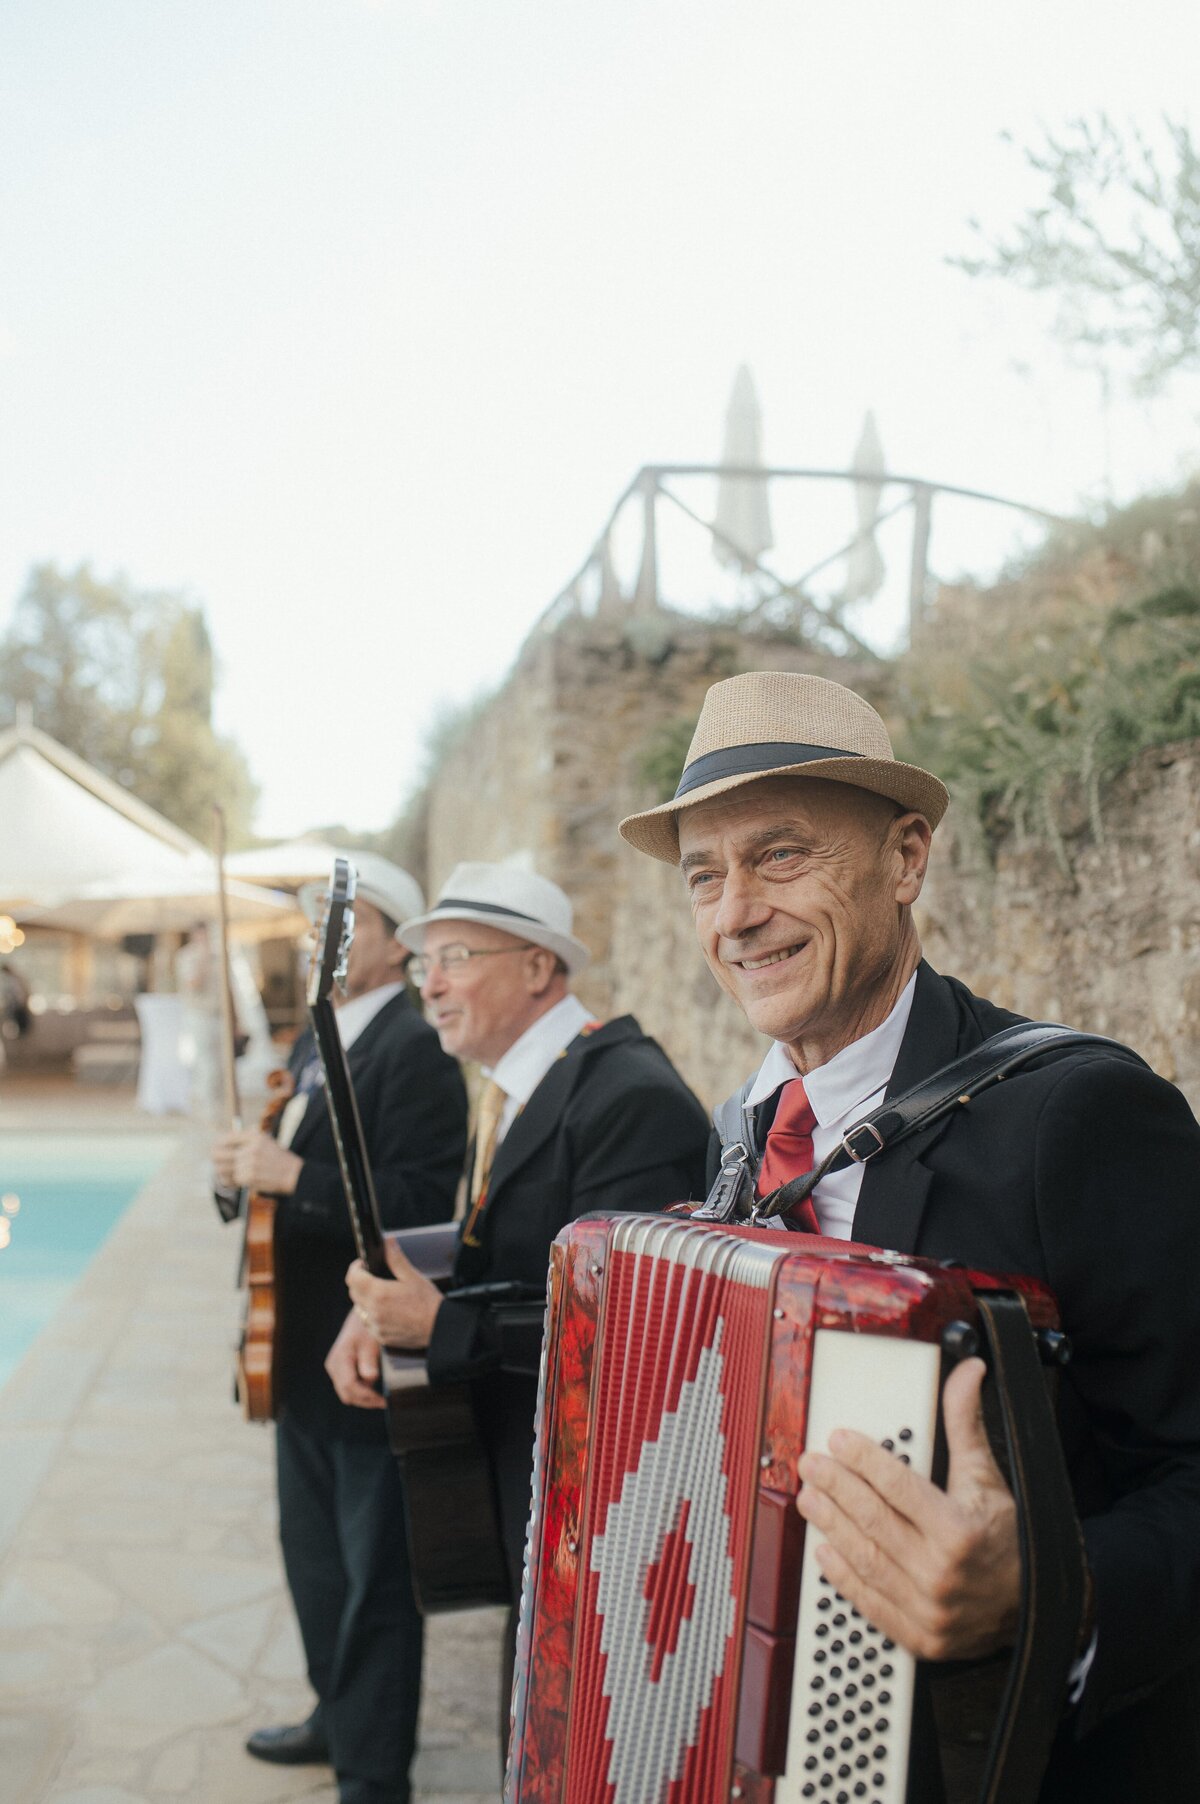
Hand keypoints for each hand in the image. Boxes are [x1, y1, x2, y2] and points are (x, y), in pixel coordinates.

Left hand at [212, 1130, 301, 1195]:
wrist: (293, 1174)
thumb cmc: (277, 1158)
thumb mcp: (265, 1141)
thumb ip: (247, 1138)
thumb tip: (223, 1142)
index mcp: (254, 1136)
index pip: (225, 1140)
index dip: (217, 1146)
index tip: (215, 1151)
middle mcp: (251, 1147)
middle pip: (220, 1155)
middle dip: (217, 1162)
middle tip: (218, 1165)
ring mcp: (251, 1162)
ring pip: (226, 1170)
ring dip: (226, 1175)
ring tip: (230, 1176)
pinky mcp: (251, 1176)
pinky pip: (235, 1180)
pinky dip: (235, 1183)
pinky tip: (239, 1183)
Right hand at [324, 1310, 385, 1409]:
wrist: (361, 1317)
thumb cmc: (367, 1328)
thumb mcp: (370, 1342)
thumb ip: (369, 1360)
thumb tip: (370, 1378)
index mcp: (340, 1359)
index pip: (350, 1386)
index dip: (366, 1397)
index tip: (383, 1401)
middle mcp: (334, 1366)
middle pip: (347, 1394)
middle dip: (365, 1401)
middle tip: (384, 1402)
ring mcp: (335, 1368)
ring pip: (347, 1393)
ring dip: (363, 1397)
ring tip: (381, 1396)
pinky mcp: (340, 1369)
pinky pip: (348, 1386)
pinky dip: (360, 1391)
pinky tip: (374, 1389)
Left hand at [345, 1245, 441, 1349]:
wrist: (439, 1328)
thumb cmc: (428, 1302)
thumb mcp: (412, 1276)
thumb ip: (396, 1258)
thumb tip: (388, 1241)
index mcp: (379, 1293)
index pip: (352, 1278)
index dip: (355, 1267)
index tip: (363, 1264)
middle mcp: (373, 1312)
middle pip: (353, 1293)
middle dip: (360, 1281)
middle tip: (373, 1276)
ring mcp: (376, 1326)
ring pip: (359, 1309)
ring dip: (364, 1299)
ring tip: (381, 1294)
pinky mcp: (381, 1337)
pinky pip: (368, 1323)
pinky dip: (372, 1315)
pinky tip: (386, 1310)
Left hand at [796, 1357, 1019, 1661]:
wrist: (1037, 1607)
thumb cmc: (1008, 1536)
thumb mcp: (988, 1477)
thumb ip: (966, 1424)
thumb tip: (968, 1372)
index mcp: (959, 1529)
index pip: (897, 1486)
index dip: (863, 1459)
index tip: (838, 1439)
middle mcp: (942, 1571)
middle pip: (873, 1520)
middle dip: (835, 1487)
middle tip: (810, 1464)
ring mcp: (928, 1609)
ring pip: (865, 1559)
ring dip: (830, 1526)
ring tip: (808, 1498)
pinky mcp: (919, 1636)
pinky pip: (871, 1603)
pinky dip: (843, 1578)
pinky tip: (824, 1551)